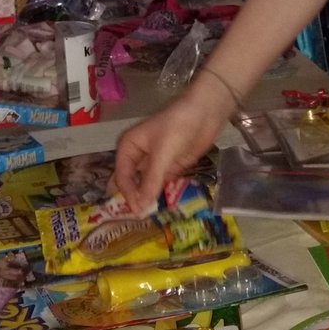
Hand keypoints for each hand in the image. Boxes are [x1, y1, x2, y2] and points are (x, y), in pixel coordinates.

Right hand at [115, 85, 233, 207]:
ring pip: (146, 185)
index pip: (122, 176)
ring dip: (149, 199)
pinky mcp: (171, 167)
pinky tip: (165, 207)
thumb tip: (140, 207)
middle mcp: (138, 156)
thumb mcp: (162, 153)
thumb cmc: (178, 126)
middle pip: (131, 182)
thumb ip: (151, 180)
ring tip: (151, 217)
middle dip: (134, 198)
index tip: (138, 210)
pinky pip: (162, 184)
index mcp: (128, 146)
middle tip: (139, 218)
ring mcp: (155, 162)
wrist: (206, 111)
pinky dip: (163, 194)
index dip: (128, 194)